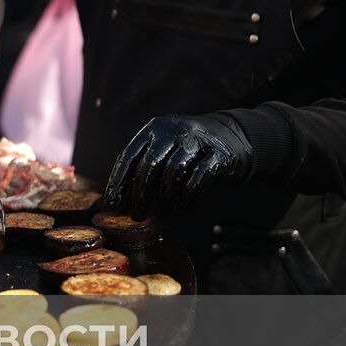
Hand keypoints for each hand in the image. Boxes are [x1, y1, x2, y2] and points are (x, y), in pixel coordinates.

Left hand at [103, 114, 253, 218]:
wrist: (233, 138)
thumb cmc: (188, 153)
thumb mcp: (163, 152)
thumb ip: (143, 170)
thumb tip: (118, 204)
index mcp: (153, 130)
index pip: (128, 157)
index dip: (118, 183)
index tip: (112, 206)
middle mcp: (173, 130)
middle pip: (149, 165)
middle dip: (140, 195)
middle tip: (136, 216)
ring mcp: (197, 139)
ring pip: (174, 171)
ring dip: (166, 197)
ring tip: (164, 212)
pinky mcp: (219, 153)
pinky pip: (199, 177)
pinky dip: (188, 196)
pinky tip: (184, 206)